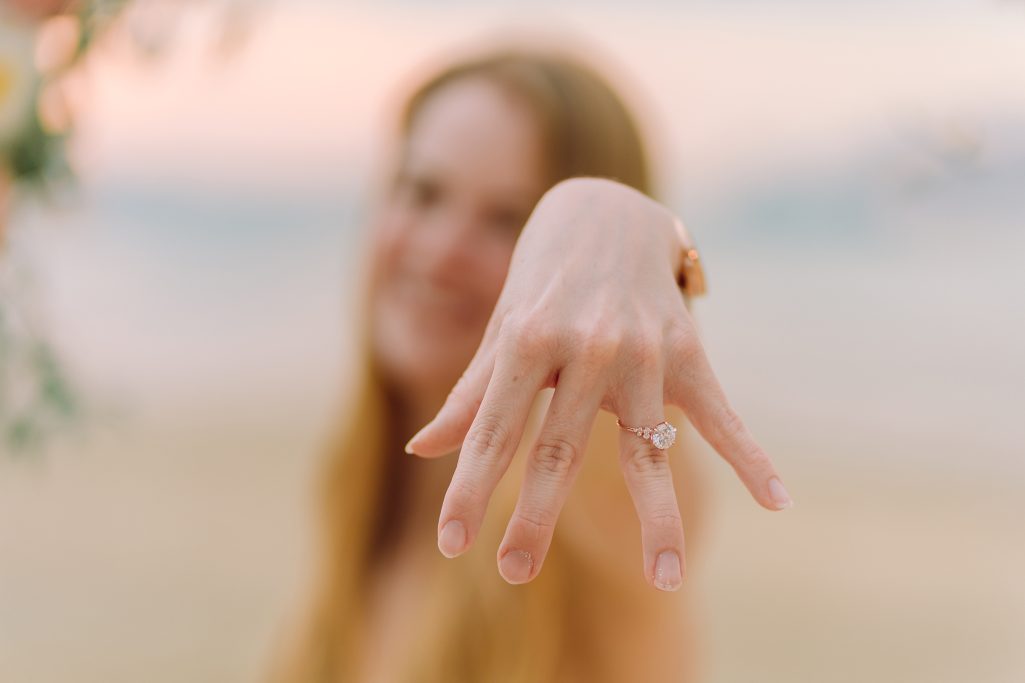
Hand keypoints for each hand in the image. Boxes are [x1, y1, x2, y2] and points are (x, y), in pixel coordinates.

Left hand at [405, 176, 792, 590]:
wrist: (607, 210)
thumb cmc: (541, 280)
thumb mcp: (502, 330)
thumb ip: (471, 394)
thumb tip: (421, 449)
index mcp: (527, 341)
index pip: (492, 433)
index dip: (468, 490)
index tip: (452, 544)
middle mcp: (585, 347)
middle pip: (559, 450)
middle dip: (535, 518)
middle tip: (515, 575)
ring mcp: (644, 352)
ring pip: (648, 449)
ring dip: (659, 518)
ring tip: (665, 580)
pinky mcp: (688, 353)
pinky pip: (721, 414)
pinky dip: (751, 456)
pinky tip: (777, 500)